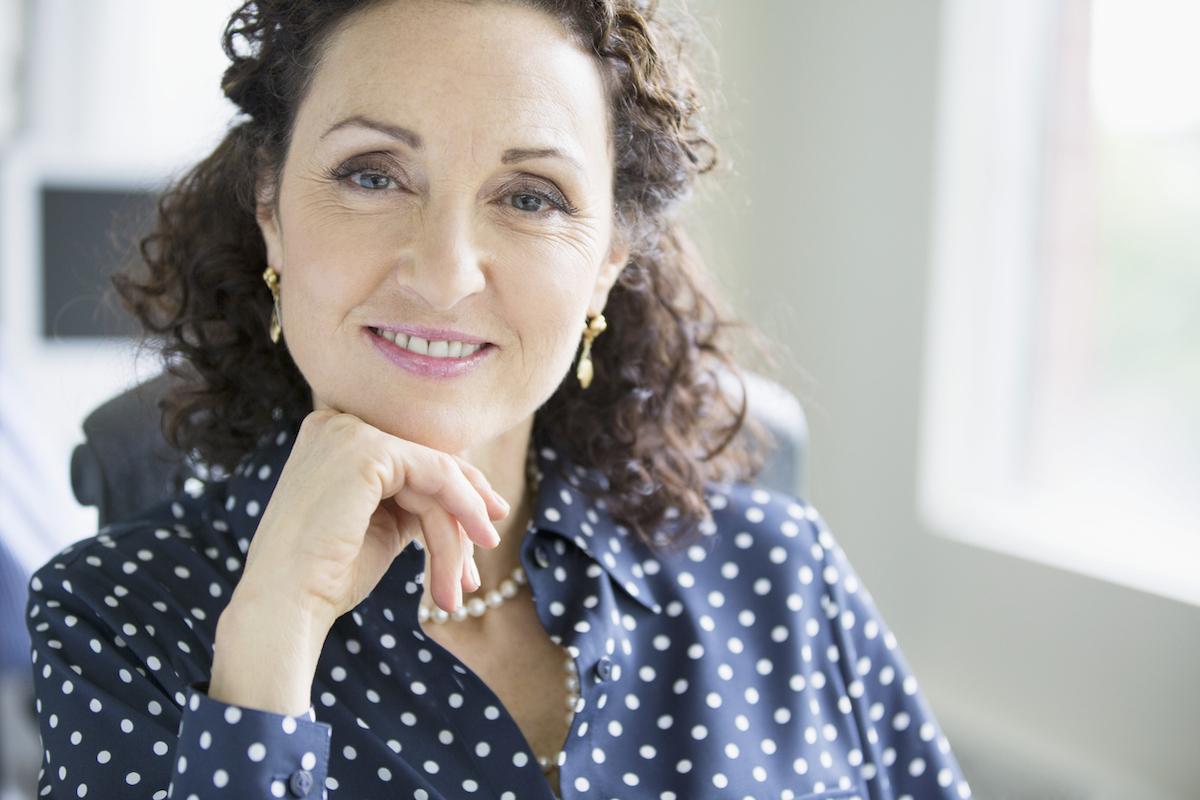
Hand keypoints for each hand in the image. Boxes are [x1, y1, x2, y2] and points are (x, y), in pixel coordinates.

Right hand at [210, 409, 506, 714]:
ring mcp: (349, 432)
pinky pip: (437, 474)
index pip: (408, 458)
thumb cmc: (327, 576)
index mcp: (332, 439)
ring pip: (434, 476)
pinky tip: (475, 542)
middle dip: (464, 508)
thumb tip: (472, 496)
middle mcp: (336, 424)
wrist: (286, 604)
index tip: (486, 521)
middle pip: (424, 465)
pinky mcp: (367, 449)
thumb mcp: (381, 525)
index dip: (453, 487)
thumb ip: (415, 499)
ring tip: (465, 583)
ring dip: (455, 533)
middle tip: (490, 542)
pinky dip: (462, 509)